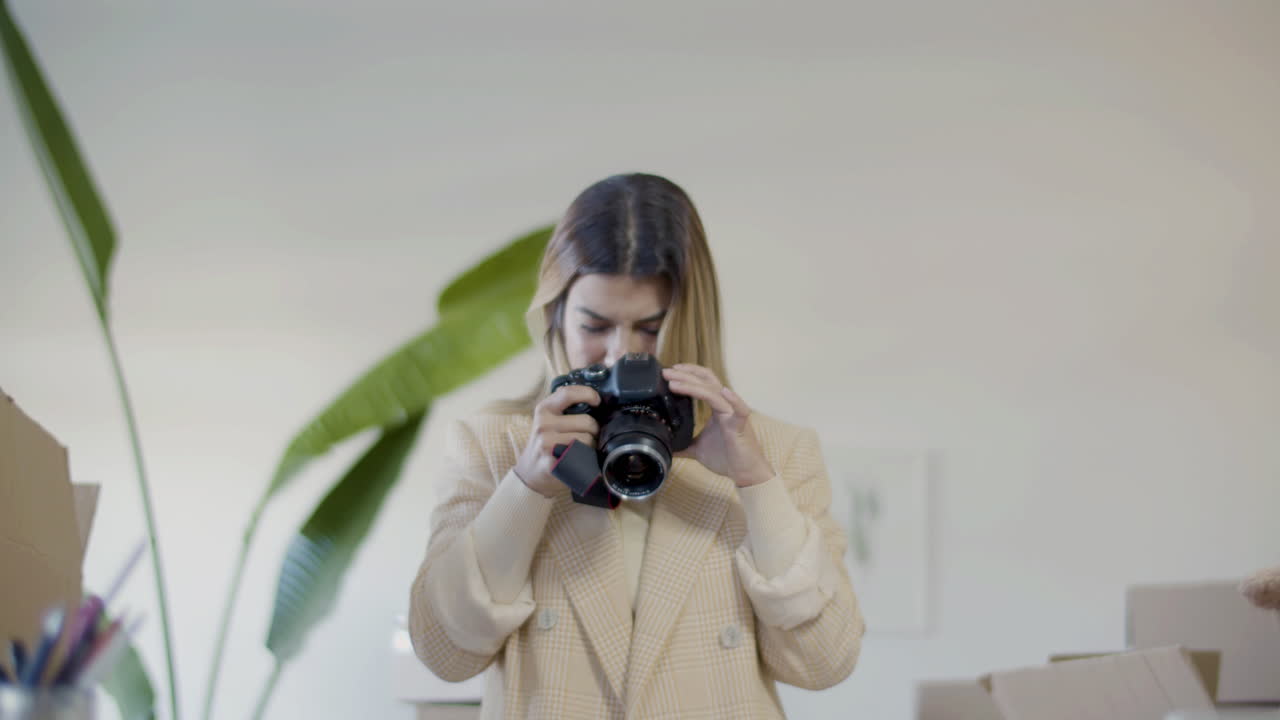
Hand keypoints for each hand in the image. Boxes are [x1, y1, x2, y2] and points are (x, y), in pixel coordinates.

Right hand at [513, 385, 601, 496]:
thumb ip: (565, 407)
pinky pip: (582, 457)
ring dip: (592, 446)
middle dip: (594, 430)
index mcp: (544, 409)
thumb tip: (595, 400)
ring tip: (583, 449)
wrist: (529, 471)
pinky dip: (586, 459)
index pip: (568, 393)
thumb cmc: (546, 443)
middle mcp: (543, 424)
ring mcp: (546, 444)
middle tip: (589, 436)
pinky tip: (578, 460)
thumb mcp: (549, 420)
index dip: (588, 393)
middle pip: (587, 421)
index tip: (597, 401)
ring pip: (588, 439)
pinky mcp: (552, 462)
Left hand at [662, 364, 774, 487]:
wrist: (745, 473)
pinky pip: (739, 409)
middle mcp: (725, 406)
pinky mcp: (740, 426)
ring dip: (693, 385)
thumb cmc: (727, 458)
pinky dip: (734, 399)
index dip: (688, 373)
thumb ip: (683, 445)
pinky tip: (724, 391)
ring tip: (674, 383)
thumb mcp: (697, 449)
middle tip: (666, 372)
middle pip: (706, 382)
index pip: (703, 382)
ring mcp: (733, 414)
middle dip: (685, 375)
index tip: (670, 371)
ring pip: (714, 392)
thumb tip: (665, 447)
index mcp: (717, 408)